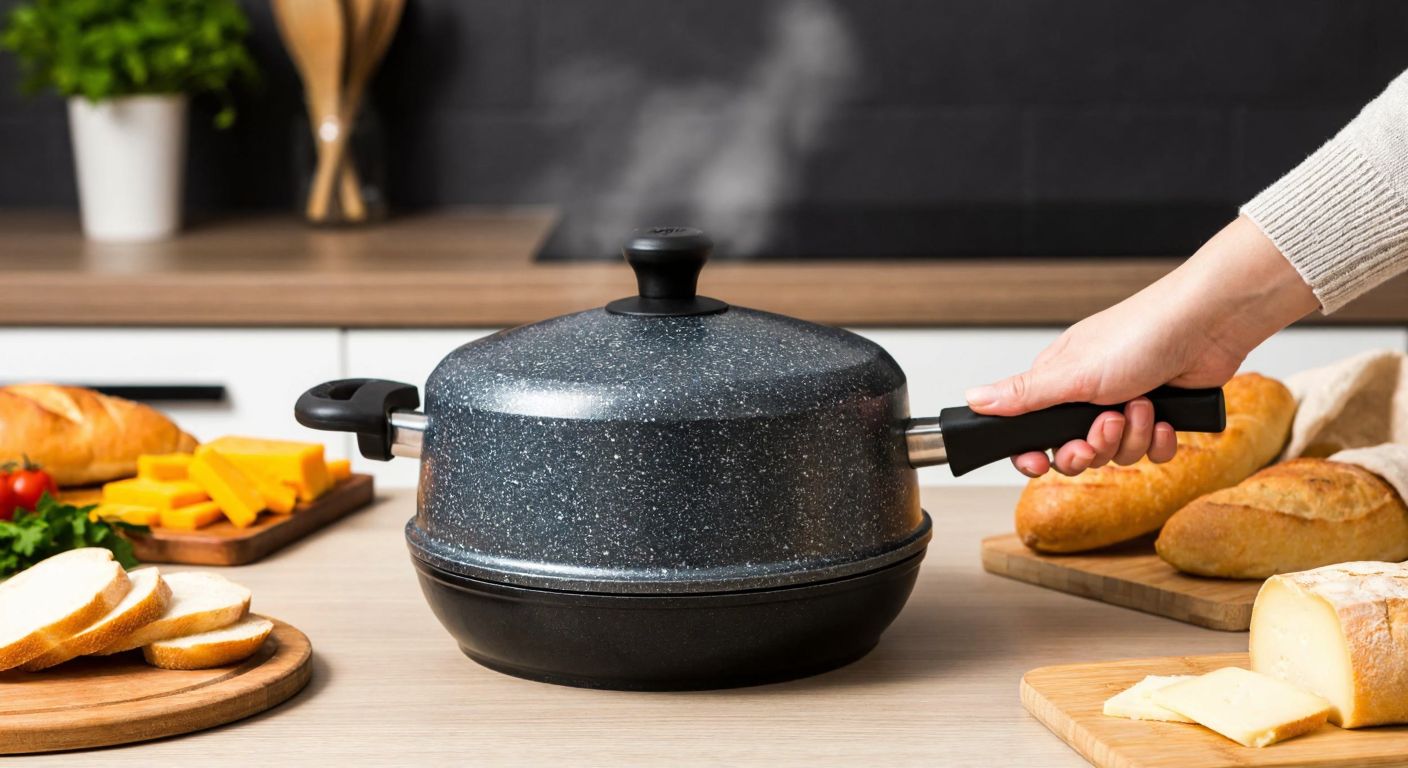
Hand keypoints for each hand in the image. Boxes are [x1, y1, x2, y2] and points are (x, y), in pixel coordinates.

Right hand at [964, 215, 1317, 476]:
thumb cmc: (1141, 334)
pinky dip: (1161, 440)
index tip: (1040, 462)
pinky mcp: (1163, 414)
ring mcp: (1127, 404)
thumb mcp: (1071, 373)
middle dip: (1093, 447)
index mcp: (1060, 382)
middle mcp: (1091, 394)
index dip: (1035, 454)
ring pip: (1117, 453)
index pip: (1032, 432)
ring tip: (1143, 406)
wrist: (1209, 325)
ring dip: (1133, 437)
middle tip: (1105, 429)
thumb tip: (973, 400)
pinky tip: (1167, 418)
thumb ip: (1021, 395)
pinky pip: (1154, 452)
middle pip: (1076, 450)